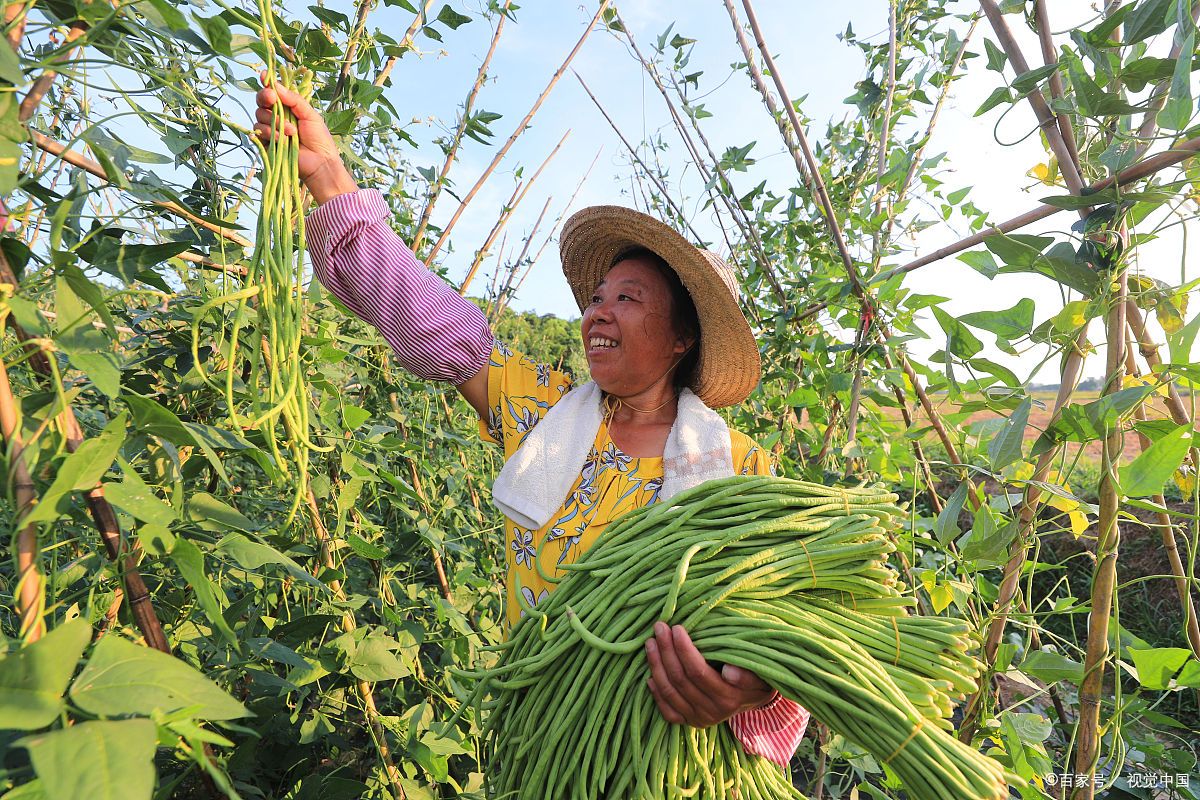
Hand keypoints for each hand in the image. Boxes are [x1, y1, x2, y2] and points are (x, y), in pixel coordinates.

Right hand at [254, 72, 357, 203]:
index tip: (264, 76)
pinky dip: (270, 133)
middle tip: (272, 99)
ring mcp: (270, 129)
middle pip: (261, 100)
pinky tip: (283, 139)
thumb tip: (275, 85)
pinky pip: (258, 131)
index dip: (266, 83)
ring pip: (259, 115)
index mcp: (288, 107)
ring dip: (274, 121)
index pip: (273, 92)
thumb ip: (294, 100)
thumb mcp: (310, 115)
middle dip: (265, 97)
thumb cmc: (319, 140)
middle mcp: (277, 116)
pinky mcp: (265, 143)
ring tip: (291, 132)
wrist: (320, 163)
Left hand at [645, 621, 775, 726]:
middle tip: (659, 628)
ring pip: (669, 692)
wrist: (756, 698)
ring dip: (656, 666)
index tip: (676, 628)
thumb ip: (747, 674)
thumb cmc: (757, 677)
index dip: (684, 650)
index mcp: (728, 698)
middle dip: (666, 651)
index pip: (698, 672)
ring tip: (651, 643)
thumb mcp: (760, 673)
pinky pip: (667, 711)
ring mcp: (699, 719)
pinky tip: (650, 675)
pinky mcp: (690, 723)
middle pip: (680, 680)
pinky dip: (656, 693)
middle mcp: (712, 712)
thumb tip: (728, 672)